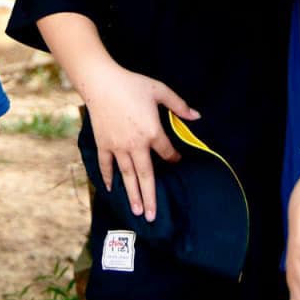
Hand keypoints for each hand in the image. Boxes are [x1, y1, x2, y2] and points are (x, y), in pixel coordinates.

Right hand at [83, 62, 197, 223]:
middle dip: (150, 197)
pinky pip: (106, 165)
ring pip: (127, 175)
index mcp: (152, 132)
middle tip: (152, 216)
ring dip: (132, 194)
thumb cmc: (132, 85)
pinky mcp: (103, 144)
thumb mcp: (159, 91)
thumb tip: (197, 116)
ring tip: (137, 210)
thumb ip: (179, 105)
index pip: (167, 152)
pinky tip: (110, 188)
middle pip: (146, 176)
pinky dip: (107, 177)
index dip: (174, 158)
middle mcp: (136, 145)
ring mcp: (118, 147)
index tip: (176, 160)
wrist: (101, 82)